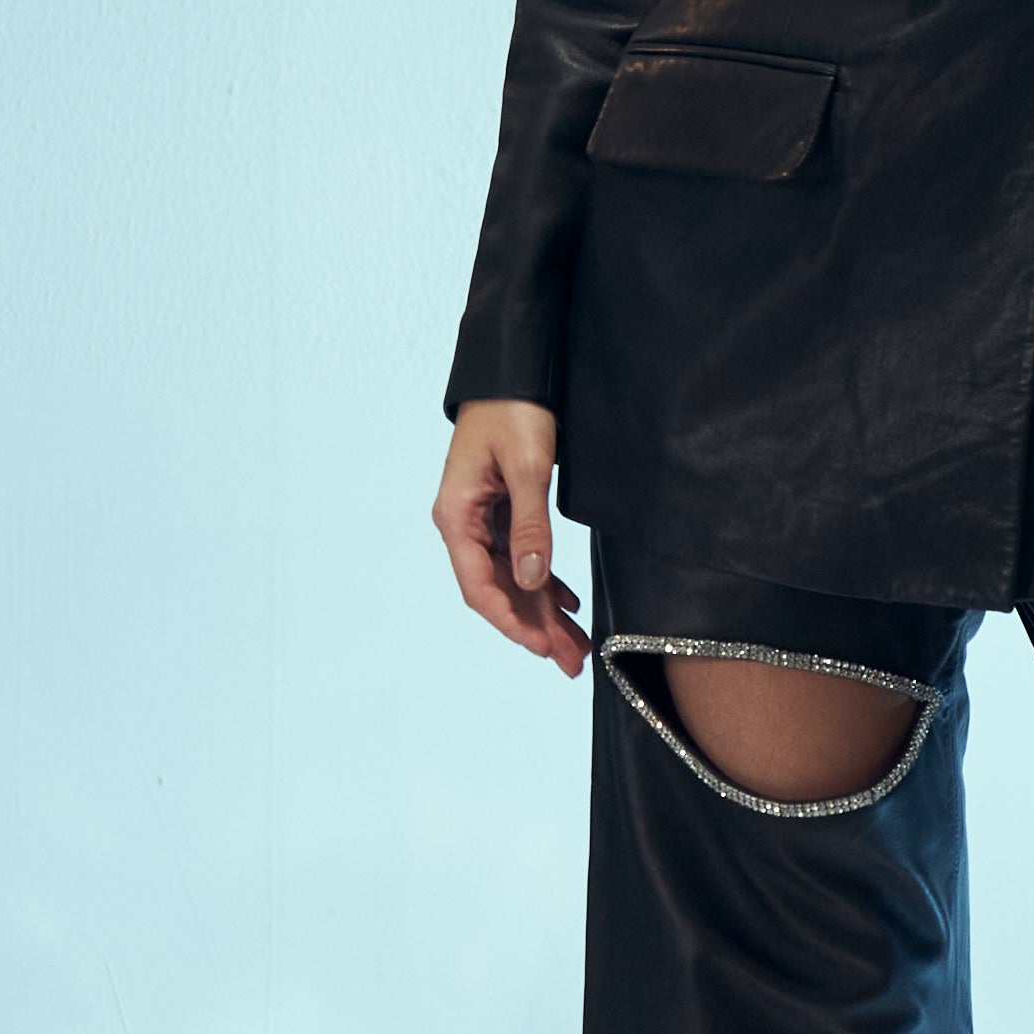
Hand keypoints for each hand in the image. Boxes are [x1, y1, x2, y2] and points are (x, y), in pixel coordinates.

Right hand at [431, 399, 587, 671]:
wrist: (512, 371)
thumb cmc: (513, 410)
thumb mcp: (528, 467)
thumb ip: (530, 525)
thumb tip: (533, 581)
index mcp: (456, 517)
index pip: (480, 587)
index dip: (512, 623)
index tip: (543, 647)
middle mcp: (462, 524)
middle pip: (498, 591)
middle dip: (535, 629)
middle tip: (572, 662)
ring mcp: (479, 519)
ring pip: (511, 579)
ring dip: (543, 612)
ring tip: (577, 644)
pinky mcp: (498, 511)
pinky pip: (519, 557)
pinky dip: (544, 581)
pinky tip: (568, 602)